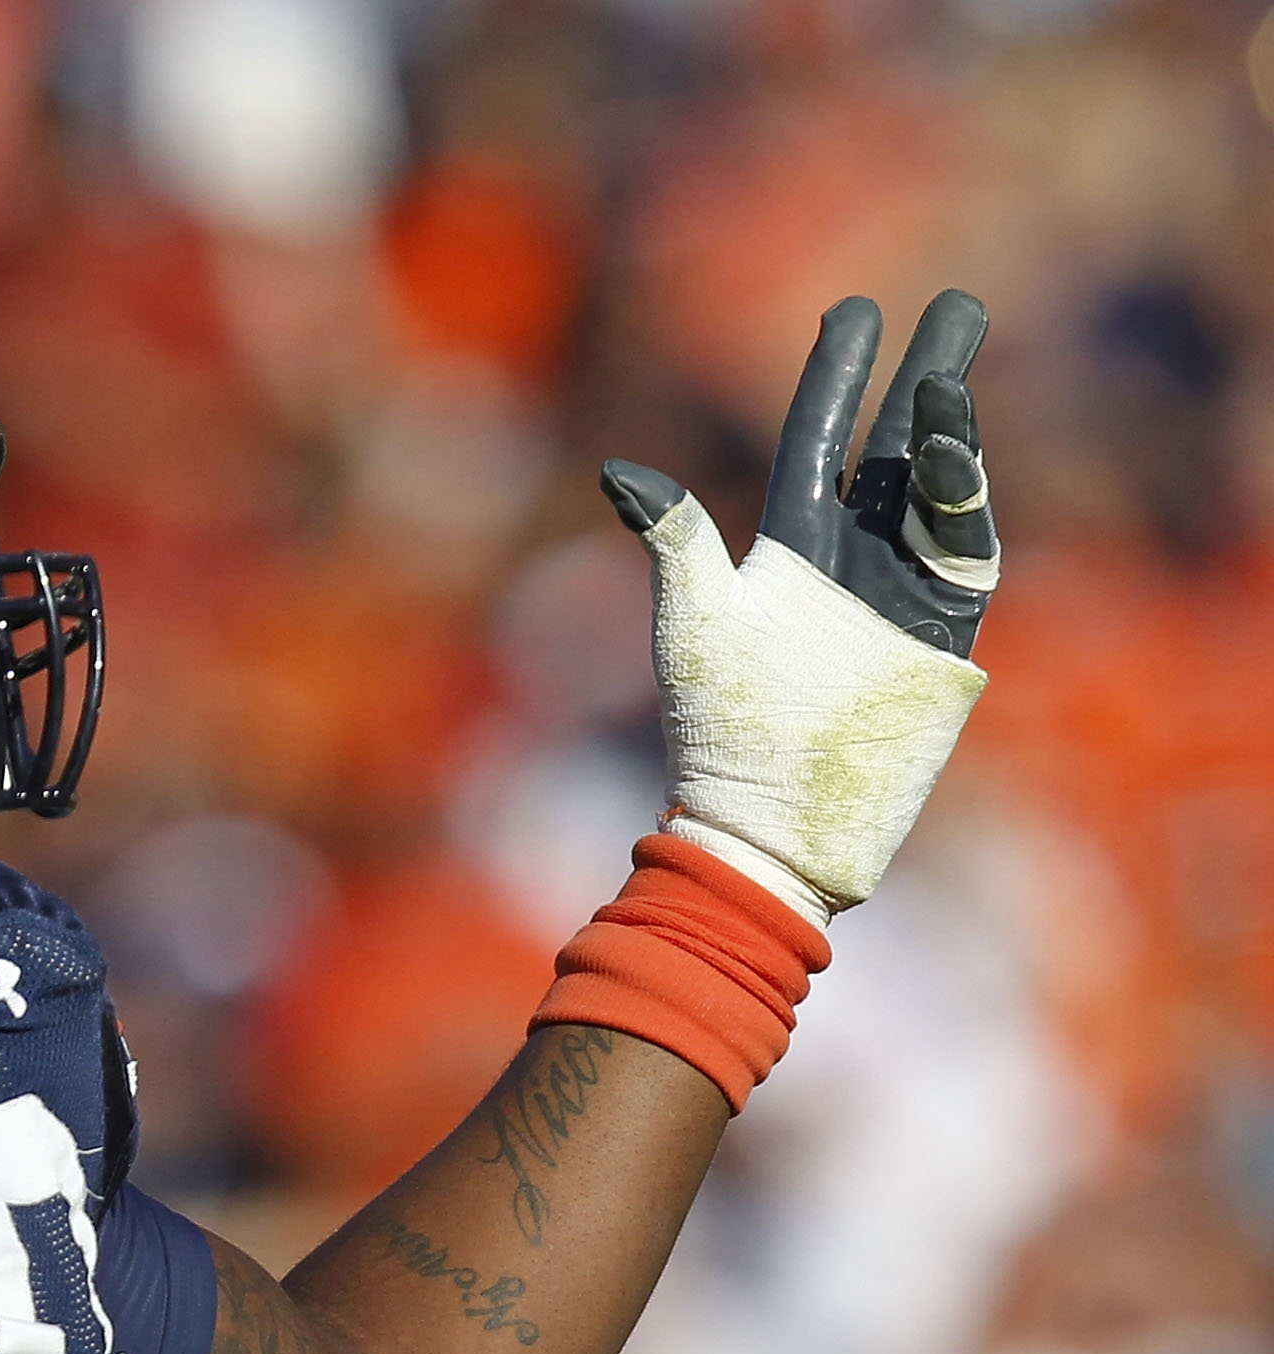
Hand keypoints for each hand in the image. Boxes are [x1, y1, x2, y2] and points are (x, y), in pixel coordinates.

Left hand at [598, 292, 999, 924]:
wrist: (768, 816)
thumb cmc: (714, 725)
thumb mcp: (691, 619)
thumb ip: (674, 537)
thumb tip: (617, 467)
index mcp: (785, 547)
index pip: (817, 440)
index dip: (837, 376)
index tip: (857, 310)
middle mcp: (849, 560)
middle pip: (896, 449)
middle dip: (928, 379)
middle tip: (961, 306)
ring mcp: (899, 595)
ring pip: (938, 492)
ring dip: (948, 432)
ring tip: (946, 378)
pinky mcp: (940, 636)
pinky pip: (967, 555)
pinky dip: (967, 503)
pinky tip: (954, 456)